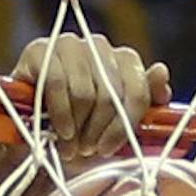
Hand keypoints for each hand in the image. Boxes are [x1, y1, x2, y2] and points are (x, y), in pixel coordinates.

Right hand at [11, 30, 170, 170]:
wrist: (34, 143)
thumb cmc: (80, 135)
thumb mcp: (117, 128)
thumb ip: (145, 104)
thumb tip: (161, 72)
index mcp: (123, 61)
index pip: (139, 88)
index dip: (126, 124)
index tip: (110, 149)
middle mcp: (98, 46)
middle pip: (111, 94)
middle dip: (98, 130)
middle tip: (87, 149)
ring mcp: (69, 45)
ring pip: (84, 92)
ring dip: (77, 128)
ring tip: (70, 146)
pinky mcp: (39, 50)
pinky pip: (56, 84)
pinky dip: (60, 115)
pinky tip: (59, 133)